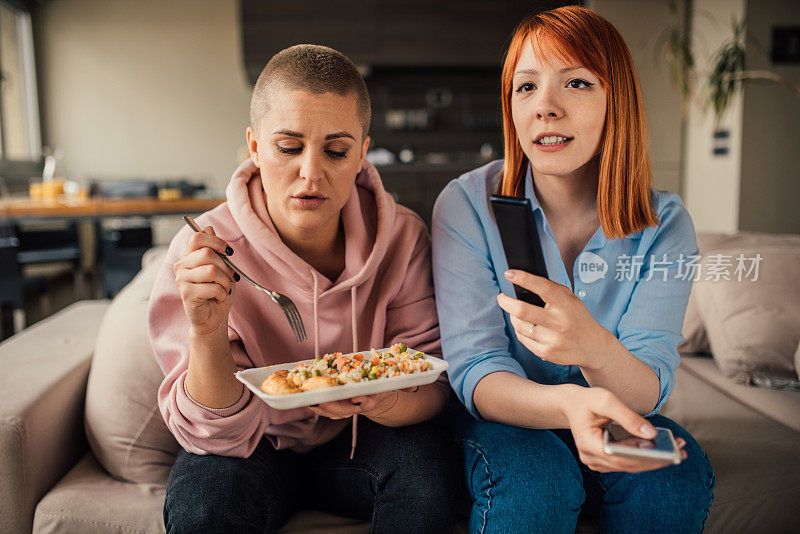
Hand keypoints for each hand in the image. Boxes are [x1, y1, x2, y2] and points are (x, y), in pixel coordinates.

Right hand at [173, 226, 237, 336]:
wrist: (214, 317)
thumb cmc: (218, 292)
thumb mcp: (222, 268)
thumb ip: (214, 249)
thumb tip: (208, 228)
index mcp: (189, 256)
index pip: (197, 237)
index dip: (216, 241)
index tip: (228, 252)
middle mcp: (182, 266)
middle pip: (207, 253)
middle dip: (226, 266)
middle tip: (230, 278)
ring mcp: (182, 280)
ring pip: (211, 271)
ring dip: (225, 282)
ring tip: (225, 289)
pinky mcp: (186, 294)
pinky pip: (212, 288)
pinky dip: (222, 293)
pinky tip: (219, 298)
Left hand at [308, 386, 418, 419]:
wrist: (377, 400)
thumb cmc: (383, 387)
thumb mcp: (394, 385)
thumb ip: (404, 384)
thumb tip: (414, 385)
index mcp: (372, 400)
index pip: (367, 402)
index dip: (361, 401)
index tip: (356, 398)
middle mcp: (359, 406)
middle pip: (345, 409)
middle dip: (334, 405)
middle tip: (323, 399)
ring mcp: (348, 409)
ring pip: (333, 411)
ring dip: (322, 407)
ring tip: (310, 400)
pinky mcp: (339, 408)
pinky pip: (326, 410)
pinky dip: (317, 406)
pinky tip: (307, 400)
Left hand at [497, 270, 613, 366]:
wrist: (593, 346)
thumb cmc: (577, 317)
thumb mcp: (570, 298)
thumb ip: (550, 290)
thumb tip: (522, 280)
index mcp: (565, 304)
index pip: (542, 287)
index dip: (523, 278)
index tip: (509, 274)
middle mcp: (559, 322)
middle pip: (522, 311)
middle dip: (506, 302)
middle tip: (501, 297)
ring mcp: (552, 339)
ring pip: (519, 326)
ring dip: (513, 317)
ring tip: (516, 313)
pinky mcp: (547, 353)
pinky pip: (523, 338)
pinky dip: (520, 330)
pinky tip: (525, 327)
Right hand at [563, 387, 686, 472]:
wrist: (571, 404)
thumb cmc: (587, 400)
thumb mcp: (606, 400)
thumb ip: (628, 417)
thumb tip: (652, 434)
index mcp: (588, 444)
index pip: (620, 457)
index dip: (644, 457)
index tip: (666, 453)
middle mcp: (591, 458)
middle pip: (628, 465)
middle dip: (656, 459)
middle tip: (681, 452)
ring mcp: (597, 462)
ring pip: (630, 466)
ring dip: (654, 460)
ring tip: (678, 450)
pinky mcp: (605, 461)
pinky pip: (628, 463)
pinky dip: (646, 457)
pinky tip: (663, 449)